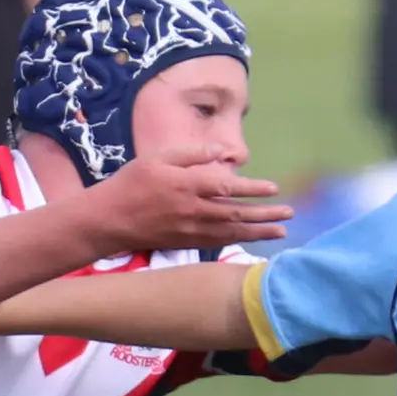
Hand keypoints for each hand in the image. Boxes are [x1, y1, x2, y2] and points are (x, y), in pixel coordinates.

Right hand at [82, 151, 289, 256]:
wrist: (108, 219)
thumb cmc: (131, 183)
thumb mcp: (158, 157)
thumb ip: (191, 154)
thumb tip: (221, 152)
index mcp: (187, 185)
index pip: (228, 187)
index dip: (253, 189)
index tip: (274, 189)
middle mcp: (193, 210)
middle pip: (237, 214)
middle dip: (265, 215)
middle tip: (289, 214)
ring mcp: (190, 230)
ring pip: (231, 232)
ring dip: (258, 232)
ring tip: (281, 231)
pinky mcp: (184, 243)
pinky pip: (217, 243)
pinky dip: (238, 241)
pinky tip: (251, 239)